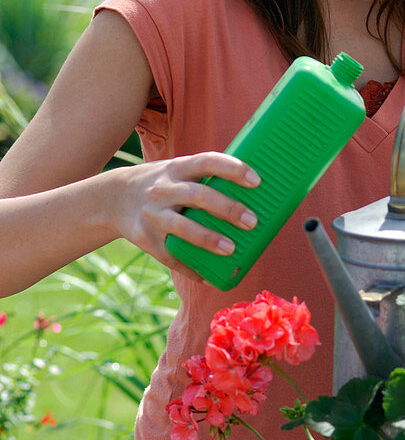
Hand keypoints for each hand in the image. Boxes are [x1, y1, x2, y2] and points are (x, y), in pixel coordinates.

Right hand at [109, 153, 259, 283]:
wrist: (113, 198)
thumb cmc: (163, 184)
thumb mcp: (177, 171)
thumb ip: (206, 178)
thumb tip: (255, 193)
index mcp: (177, 168)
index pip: (207, 162)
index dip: (232, 169)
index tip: (256, 180)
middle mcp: (163, 190)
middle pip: (198, 196)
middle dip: (227, 209)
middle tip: (252, 221)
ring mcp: (152, 215)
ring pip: (182, 228)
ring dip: (208, 239)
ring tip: (231, 248)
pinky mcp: (145, 240)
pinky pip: (171, 257)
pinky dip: (192, 268)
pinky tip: (211, 277)